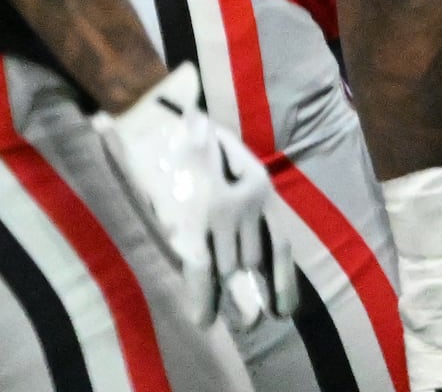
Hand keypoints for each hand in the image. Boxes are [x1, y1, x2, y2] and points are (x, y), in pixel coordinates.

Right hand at [94, 63, 293, 328]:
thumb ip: (239, 196)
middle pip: (256, 261)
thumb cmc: (188, 138)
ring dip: (236, 297)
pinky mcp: (191, 223)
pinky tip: (203, 320)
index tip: (285, 309)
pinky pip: (200, 269)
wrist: (156, 119)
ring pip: (231, 268)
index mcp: (259, 185)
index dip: (283, 281)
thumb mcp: (224, 161)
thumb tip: (246, 238)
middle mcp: (247, 201)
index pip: (280, 245)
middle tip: (259, 319)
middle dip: (256, 292)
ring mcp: (220, 214)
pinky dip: (202, 297)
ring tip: (245, 322)